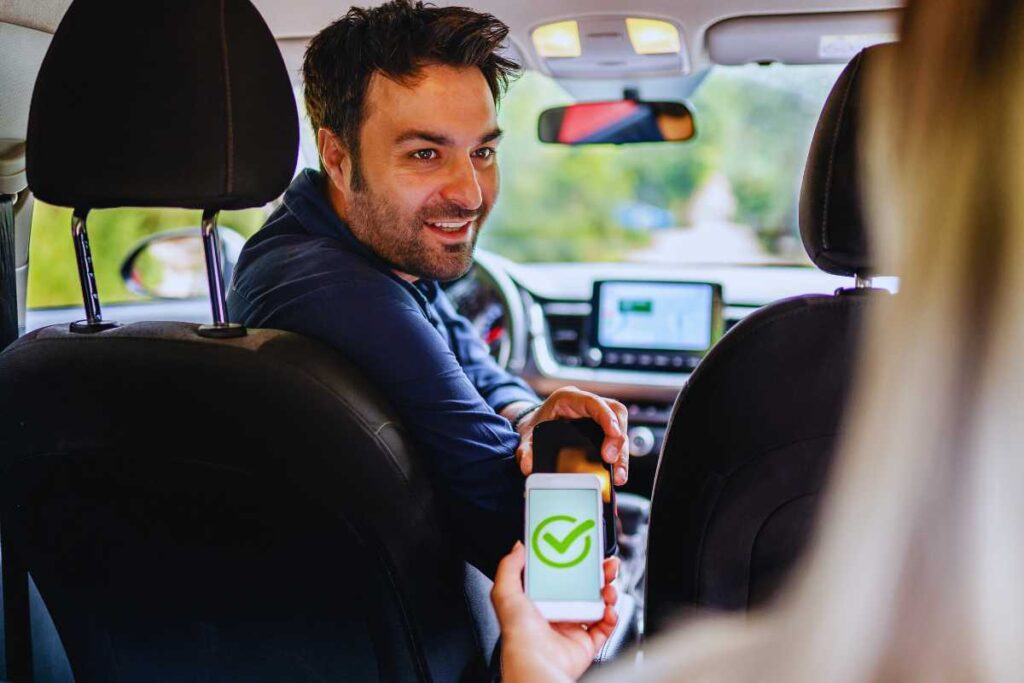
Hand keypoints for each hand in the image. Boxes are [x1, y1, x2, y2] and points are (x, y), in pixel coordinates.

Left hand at [491, 542, 618, 682]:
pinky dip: (611, 618)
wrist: (536, 662)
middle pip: (583, 588)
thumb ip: (509, 567)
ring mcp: (571, 629)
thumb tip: (519, 547)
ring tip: (609, 590)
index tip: (582, 552)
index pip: (558, 576)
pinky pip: (604, 628)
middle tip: (606, 566)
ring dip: (607, 594)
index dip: (571, 563)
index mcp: (537, 601)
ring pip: (597, 605)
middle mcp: (555, 614)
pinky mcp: (585, 644)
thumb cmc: (518, 634)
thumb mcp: (505, 593)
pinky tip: (609, 611)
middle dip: (598, 576)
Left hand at [514, 386, 629, 484]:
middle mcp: (586, 405)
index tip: (614, 434)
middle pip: (615, 414)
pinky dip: (618, 455)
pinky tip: (616, 472)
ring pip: (619, 427)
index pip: (594, 402)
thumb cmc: (534, 426)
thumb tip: (528, 465)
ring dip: (621, 452)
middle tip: (612, 461)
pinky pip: (615, 438)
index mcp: (568, 398)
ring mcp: (596, 416)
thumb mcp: (526, 436)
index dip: (607, 417)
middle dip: (618, 439)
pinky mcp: (600, 430)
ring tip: (619, 475)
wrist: (534, 426)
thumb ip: (525, 450)